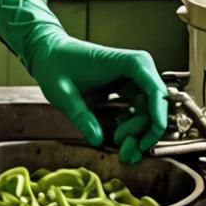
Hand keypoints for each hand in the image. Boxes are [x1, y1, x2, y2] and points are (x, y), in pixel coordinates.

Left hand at [0, 0, 167, 162]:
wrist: (48, 52)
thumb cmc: (54, 66)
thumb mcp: (62, 92)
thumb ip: (80, 115)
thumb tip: (98, 140)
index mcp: (127, 62)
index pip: (155, 90)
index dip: (157, 117)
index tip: (146, 141)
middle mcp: (138, 69)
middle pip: (154, 108)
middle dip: (142, 133)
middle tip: (123, 153)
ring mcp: (136, 79)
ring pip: (150, 113)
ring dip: (138, 135)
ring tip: (121, 150)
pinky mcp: (130, 88)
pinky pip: (141, 112)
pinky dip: (134, 128)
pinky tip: (119, 138)